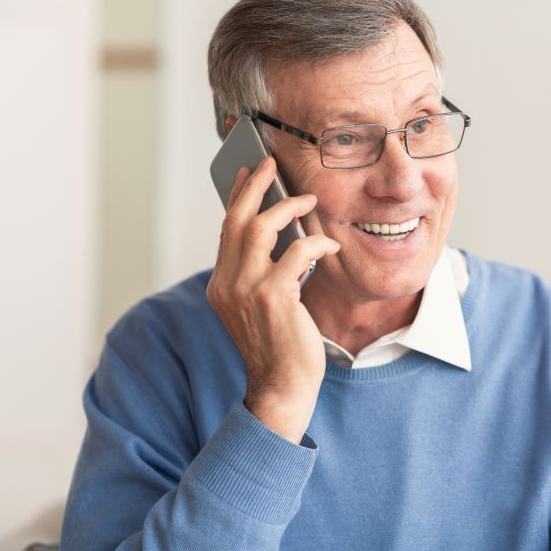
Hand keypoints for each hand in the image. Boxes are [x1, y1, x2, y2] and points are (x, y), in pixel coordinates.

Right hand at [206, 156, 339, 442]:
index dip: (238, 198)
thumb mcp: (257, 307)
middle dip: (255, 186)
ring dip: (288, 207)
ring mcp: (247, 289)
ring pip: (262, 228)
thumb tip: (277, 235)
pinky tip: (330, 244)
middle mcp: (227, 284)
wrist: (282, 385)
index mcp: (220, 285)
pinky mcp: (274, 297)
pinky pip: (297, 252)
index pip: (227, 230)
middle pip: (237, 220)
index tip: (249, 173)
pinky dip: (316, 242)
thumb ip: (257, 274)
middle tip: (272, 165)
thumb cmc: (278, 346)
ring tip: (309, 200)